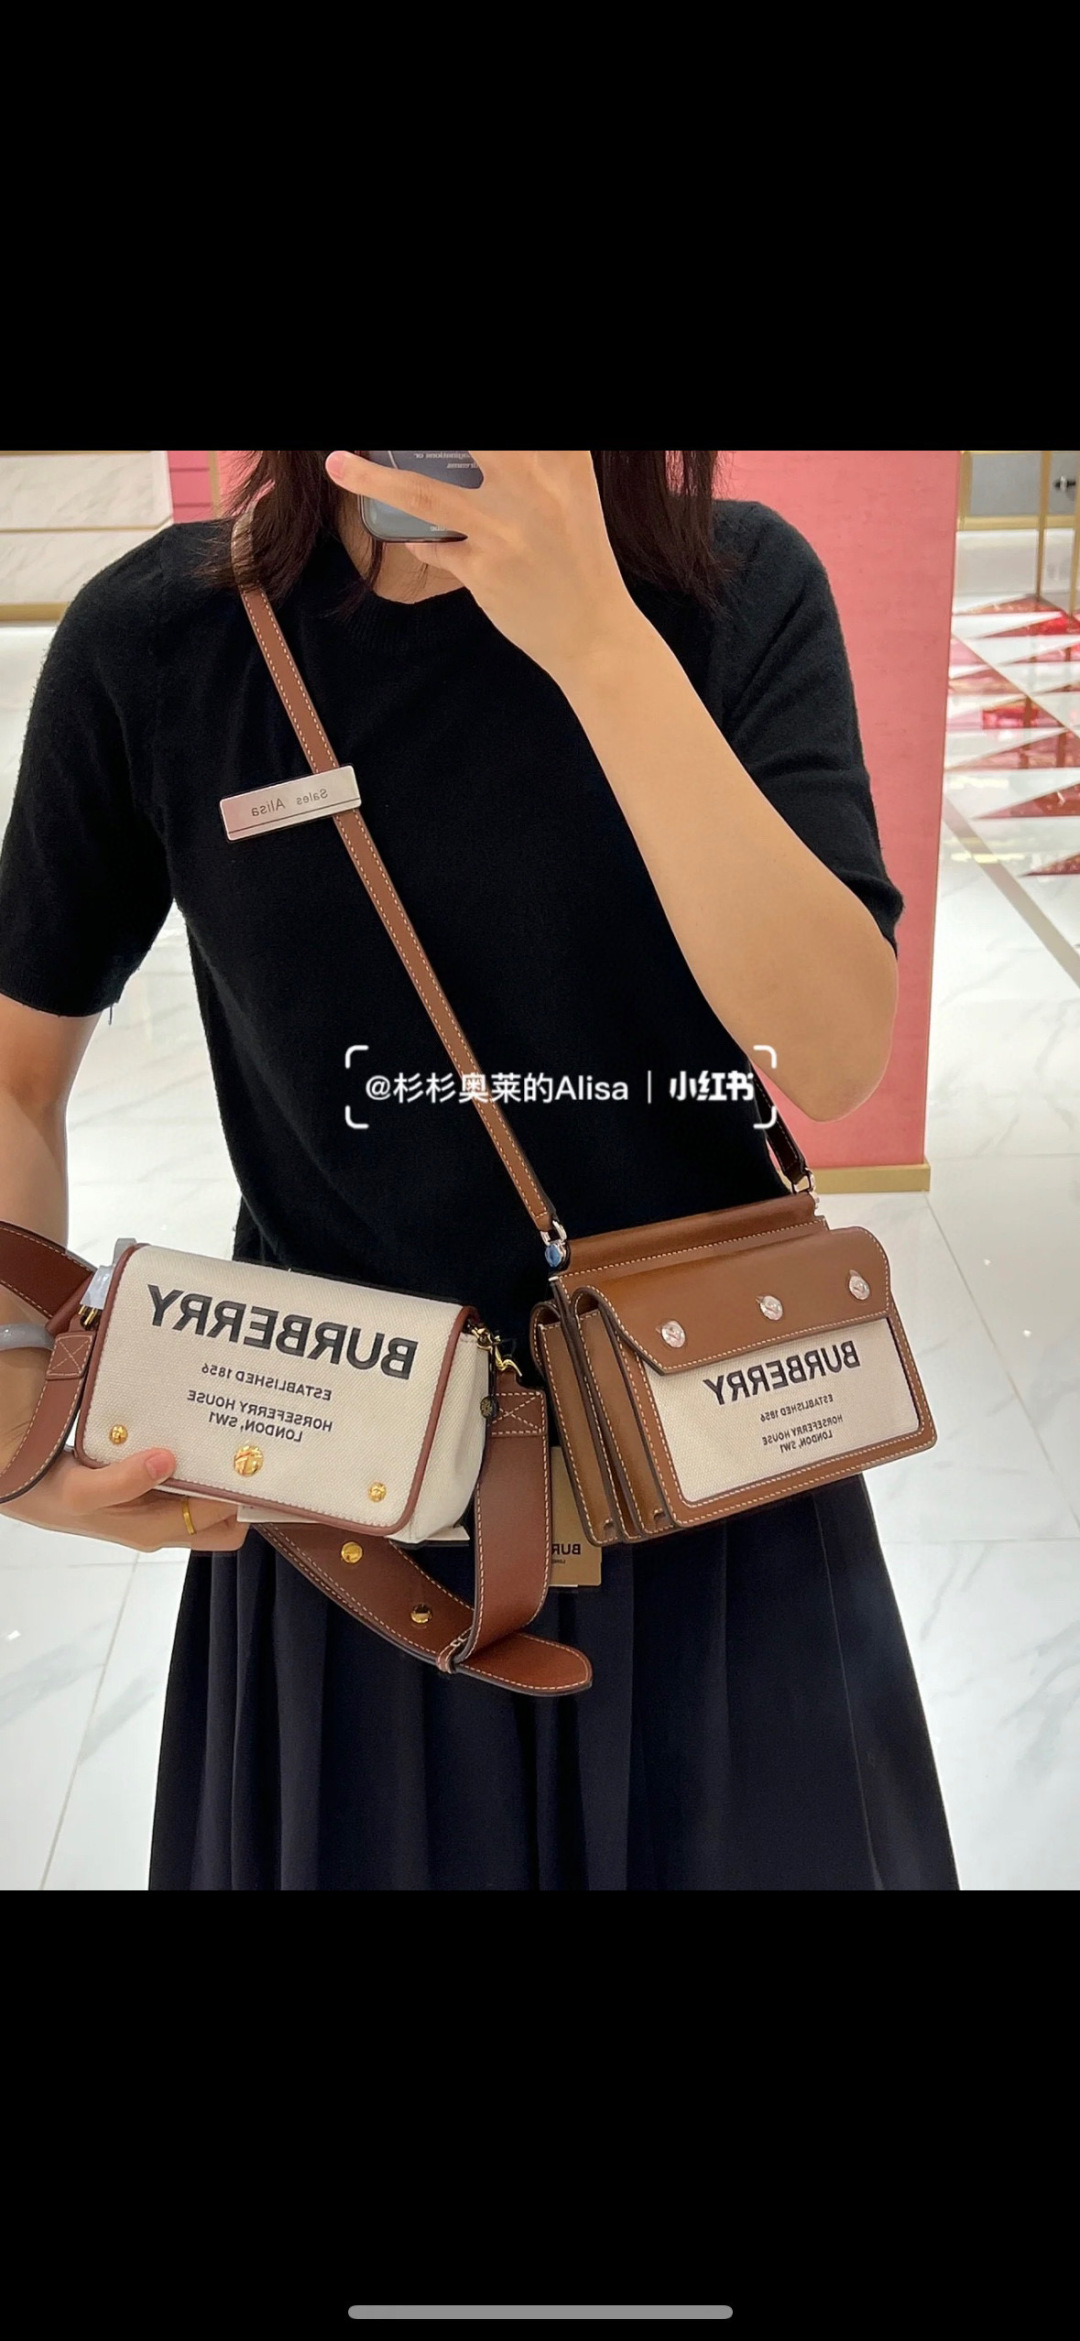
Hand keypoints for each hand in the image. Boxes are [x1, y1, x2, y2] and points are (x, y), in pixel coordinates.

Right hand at [0, 1359, 245, 1552]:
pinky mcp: (154, 1486)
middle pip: (228, 1515)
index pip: (224, 1523)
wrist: (32, 1488)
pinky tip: (204, 1429)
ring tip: (239, 1432)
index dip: (245, 1497)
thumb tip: (167, 1460)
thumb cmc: (59, 1496)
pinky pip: (191, 1477)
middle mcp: (167, 1521)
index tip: (259, 1461)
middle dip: (244, 1486)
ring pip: (212, 1494)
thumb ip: (122, 1481)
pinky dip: (201, 1457)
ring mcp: (162, 1504)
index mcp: (156, 1529)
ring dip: (225, 1469)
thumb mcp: (82, 1493)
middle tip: (255, 1445)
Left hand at [325, 449, 638, 683]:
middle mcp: (536, 487)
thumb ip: (535, 465)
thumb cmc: (578, 558)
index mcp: (563, 462)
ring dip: (372, 478)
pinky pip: (433, 546)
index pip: (511, 437)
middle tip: (362, 443)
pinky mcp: (485, 569)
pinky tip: (418, 539)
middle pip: (469, 444)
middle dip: (416, 439)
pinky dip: (422, 541)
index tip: (447, 442)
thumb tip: (466, 458)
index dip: (473, 439)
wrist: (595, 633)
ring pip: (422, 492)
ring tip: (337, 463)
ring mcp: (506, 529)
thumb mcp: (572, 496)